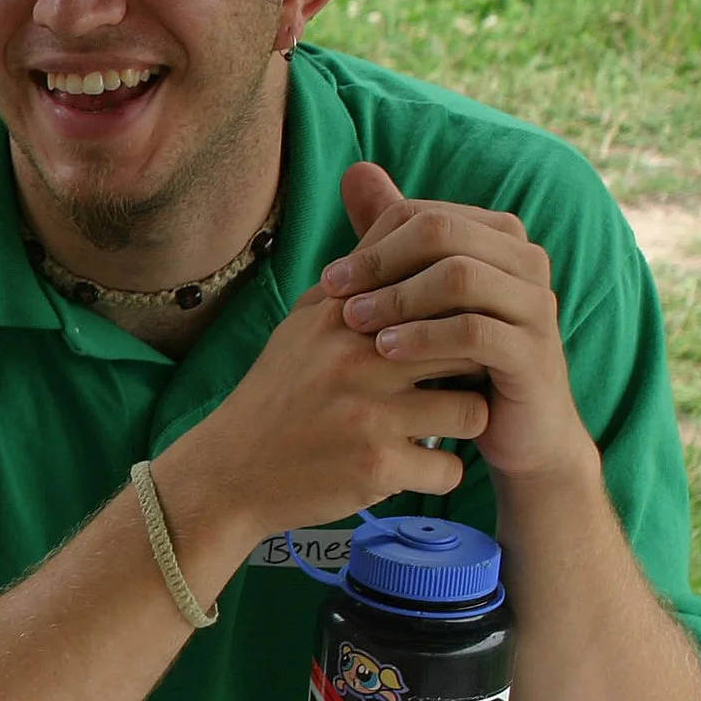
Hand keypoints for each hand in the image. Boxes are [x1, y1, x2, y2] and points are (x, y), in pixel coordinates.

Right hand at [174, 277, 491, 539]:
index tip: (451, 339)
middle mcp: (356, 360)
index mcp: (342, 318)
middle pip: (467, 348)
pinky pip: (449, 470)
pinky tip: (410, 468)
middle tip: (456, 386)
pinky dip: (437, 474)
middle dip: (473, 369)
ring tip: (434, 428)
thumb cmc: (277, 394)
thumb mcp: (304, 324)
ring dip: (461, 425)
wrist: (227, 473)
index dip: (457, 319)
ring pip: (473, 412)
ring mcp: (368, 415)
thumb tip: (404, 226)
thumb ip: (354, 281)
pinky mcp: (376, 467)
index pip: (437, 296)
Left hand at [318, 163, 595, 483]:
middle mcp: (526, 261)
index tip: (328, 280)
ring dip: (396, 297)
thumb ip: (392, 236)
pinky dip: (424, 337)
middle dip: (379, 261)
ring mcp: (537, 305)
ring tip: (353, 324)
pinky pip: (476, 331)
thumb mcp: (420, 298)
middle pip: (442, 232)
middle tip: (333, 296)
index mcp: (498, 238)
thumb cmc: (456, 360)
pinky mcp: (536, 352)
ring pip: (460, 276)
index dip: (371, 241)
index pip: (425, 214)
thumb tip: (355, 169)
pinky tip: (387, 352)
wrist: (512, 433)